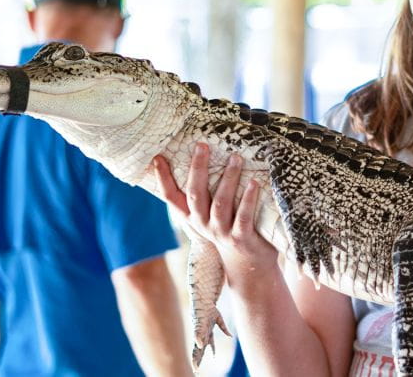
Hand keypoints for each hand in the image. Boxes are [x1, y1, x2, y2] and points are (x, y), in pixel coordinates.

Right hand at [153, 143, 277, 275]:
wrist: (247, 265)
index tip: (158, 157)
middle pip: (195, 194)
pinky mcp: (240, 238)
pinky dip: (248, 199)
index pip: (171, 197)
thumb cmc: (229, 229)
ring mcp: (220, 232)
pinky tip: (253, 183)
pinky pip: (243, 217)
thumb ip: (206, 194)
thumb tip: (203, 157)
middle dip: (197, 168)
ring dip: (228, 179)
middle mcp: (202, 224)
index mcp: (192, 217)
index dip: (163, 178)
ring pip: (220, 204)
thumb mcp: (210, 215)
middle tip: (202, 146)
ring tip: (235, 158)